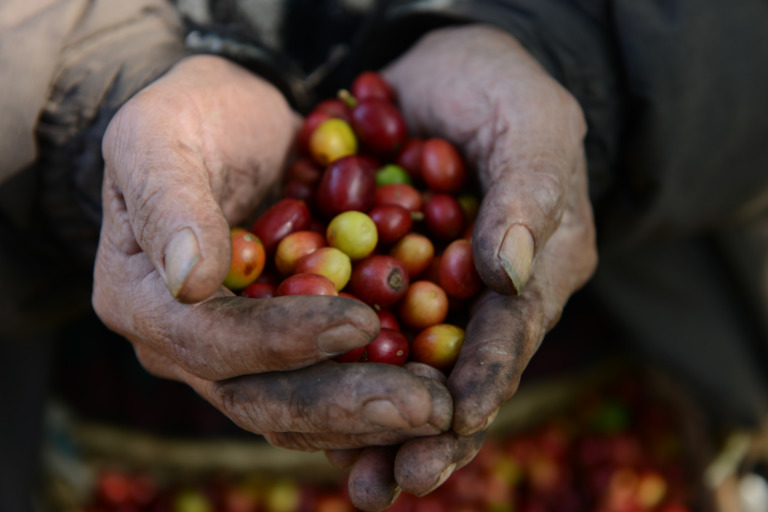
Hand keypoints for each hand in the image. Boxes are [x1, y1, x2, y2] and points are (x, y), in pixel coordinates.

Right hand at [93, 55, 450, 449]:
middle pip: (259, 399)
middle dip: (343, 404)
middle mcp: (185, 346)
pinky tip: (435, 392)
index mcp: (141, 301)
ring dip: (371, 416)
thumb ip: (169, 201)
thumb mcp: (160, 135)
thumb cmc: (193, 116)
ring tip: (442, 406)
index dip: (282, 341)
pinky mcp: (283, 350)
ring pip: (299, 411)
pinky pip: (329, 388)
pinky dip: (378, 398)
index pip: (209, 342)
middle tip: (425, 405)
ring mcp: (238, 354)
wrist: (235, 125)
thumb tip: (188, 279)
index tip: (360, 321)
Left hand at [334, 25, 597, 509]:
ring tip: (360, 481)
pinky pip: (357, 330)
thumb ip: (528, 194)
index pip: (512, 333)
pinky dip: (333, 369)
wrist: (446, 70)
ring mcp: (430, 291)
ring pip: (407, 368)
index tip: (457, 421)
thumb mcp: (532, 124)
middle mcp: (483, 297)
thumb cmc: (503, 89)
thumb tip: (506, 272)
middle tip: (399, 479)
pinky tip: (304, 409)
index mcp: (536, 269)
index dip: (486, 377)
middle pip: (461, 373)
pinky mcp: (377, 276)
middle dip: (432, 429)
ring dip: (378, 421)